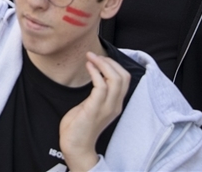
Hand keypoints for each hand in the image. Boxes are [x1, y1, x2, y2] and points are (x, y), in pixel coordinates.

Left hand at [58, 52, 130, 171]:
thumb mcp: (93, 104)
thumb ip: (98, 92)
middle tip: (94, 55)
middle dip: (110, 61)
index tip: (100, 57)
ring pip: (115, 79)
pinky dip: (95, 73)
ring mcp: (106, 107)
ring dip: (102, 64)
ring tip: (91, 58)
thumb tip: (96, 74)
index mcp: (116, 103)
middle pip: (124, 76)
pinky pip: (101, 86)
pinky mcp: (95, 109)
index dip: (115, 64)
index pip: (126, 79)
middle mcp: (115, 105)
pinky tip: (88, 67)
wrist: (75, 145)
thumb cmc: (81, 124)